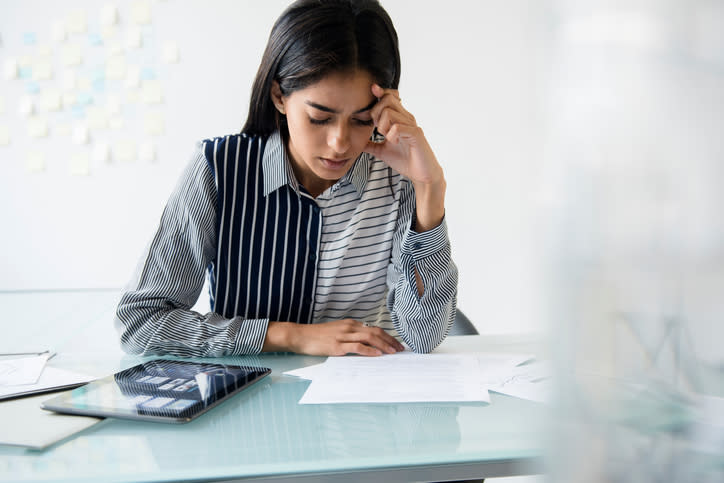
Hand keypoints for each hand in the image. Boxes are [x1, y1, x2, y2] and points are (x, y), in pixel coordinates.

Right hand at [264, 319, 404, 355]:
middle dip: (390, 341)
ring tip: (393, 352)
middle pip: (375, 332)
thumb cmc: (317, 335)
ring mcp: (343, 336)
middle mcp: (349, 328)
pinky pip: (357, 347)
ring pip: (369, 338)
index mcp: (350, 324)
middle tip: (400, 349)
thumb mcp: (337, 331)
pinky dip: (369, 350)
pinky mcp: (337, 346)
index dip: (387, 336)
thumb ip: (350, 335)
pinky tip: (377, 355)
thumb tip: (365, 343)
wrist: (300, 335)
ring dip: (383, 345)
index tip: (397, 343)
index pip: (374, 328)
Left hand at [364, 84, 445, 231]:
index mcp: (400, 118)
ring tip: (387, 138)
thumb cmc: (406, 161)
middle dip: (376, 113)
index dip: (379, 93)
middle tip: (378, 129)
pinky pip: (397, 127)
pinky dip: (391, 136)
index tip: (371, 94)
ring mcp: (412, 125)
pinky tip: (395, 143)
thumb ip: (370, 144)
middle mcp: (406, 118)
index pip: (390, 96)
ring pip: (389, 112)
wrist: (422, 175)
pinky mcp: (416, 134)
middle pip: (387, 99)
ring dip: (383, 126)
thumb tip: (356, 141)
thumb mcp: (382, 151)